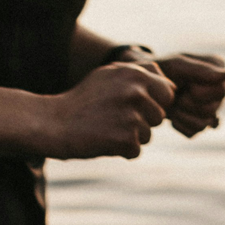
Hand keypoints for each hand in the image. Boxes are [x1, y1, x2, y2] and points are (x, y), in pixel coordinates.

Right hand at [38, 60, 173, 158]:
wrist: (53, 123)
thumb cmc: (83, 100)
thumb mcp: (110, 75)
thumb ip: (140, 74)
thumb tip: (171, 85)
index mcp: (135, 73)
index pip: (168, 92)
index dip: (153, 103)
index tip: (132, 107)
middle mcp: (136, 91)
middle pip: (160, 116)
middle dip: (143, 121)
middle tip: (114, 119)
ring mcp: (132, 115)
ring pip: (149, 135)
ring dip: (131, 137)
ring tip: (106, 128)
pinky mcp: (125, 139)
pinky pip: (135, 151)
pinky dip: (120, 151)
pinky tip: (102, 141)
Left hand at [156, 53, 224, 136]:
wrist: (147, 86)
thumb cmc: (162, 69)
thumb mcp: (177, 66)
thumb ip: (201, 70)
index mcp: (219, 70)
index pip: (221, 91)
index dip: (201, 93)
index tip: (186, 85)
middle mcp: (219, 88)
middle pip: (212, 109)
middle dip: (188, 105)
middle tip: (177, 96)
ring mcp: (212, 107)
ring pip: (204, 124)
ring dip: (182, 115)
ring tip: (173, 104)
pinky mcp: (200, 122)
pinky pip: (194, 132)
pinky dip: (179, 124)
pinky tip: (173, 114)